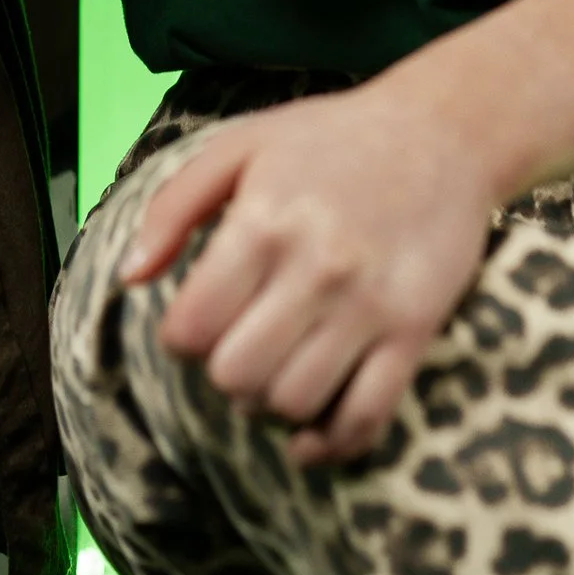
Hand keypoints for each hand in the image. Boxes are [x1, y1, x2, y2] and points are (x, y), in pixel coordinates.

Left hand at [122, 76, 496, 464]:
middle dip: (223, 372)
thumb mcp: (240, 145)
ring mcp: (369, 306)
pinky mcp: (414, 331)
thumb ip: (173, 207)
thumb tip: (130, 278)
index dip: (181, 338)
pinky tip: (310, 438)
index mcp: (263, 223)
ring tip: (275, 370)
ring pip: (295, 402)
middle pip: (237, 375)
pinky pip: (366, 416)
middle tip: (238, 346)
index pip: (192, 328)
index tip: (197, 324)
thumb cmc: (330, 138)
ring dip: (271, 402)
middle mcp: (315, 269)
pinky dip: (331, 443)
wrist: (444, 131)